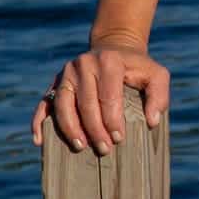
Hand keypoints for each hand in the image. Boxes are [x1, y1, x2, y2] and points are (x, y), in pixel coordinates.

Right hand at [31, 44, 170, 155]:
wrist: (114, 49)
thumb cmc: (137, 68)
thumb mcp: (156, 74)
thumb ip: (159, 95)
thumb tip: (152, 121)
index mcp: (108, 60)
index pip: (108, 95)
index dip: (113, 119)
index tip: (119, 138)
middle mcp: (83, 64)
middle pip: (85, 103)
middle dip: (94, 129)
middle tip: (104, 149)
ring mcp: (66, 72)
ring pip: (62, 104)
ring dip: (70, 128)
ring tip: (80, 146)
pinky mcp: (54, 82)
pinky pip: (43, 104)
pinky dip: (38, 122)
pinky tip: (40, 141)